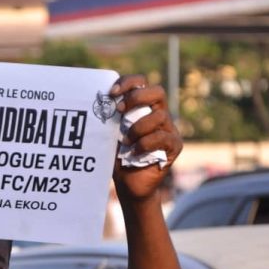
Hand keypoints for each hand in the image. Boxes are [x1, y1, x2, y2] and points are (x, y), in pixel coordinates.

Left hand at [109, 75, 181, 200]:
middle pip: (157, 91)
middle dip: (136, 98)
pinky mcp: (174, 146)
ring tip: (125, 142)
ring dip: (137, 128)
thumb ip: (109, 119)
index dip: (128, 83)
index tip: (111, 93)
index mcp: (143, 108)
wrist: (129, 185)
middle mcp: (158, 115)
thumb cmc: (117, 158)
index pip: (141, 83)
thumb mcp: (110, 136)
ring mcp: (169, 130)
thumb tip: (94, 103)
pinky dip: (145, 144)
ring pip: (159, 116)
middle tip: (119, 111)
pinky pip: (163, 138)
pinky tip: (134, 153)